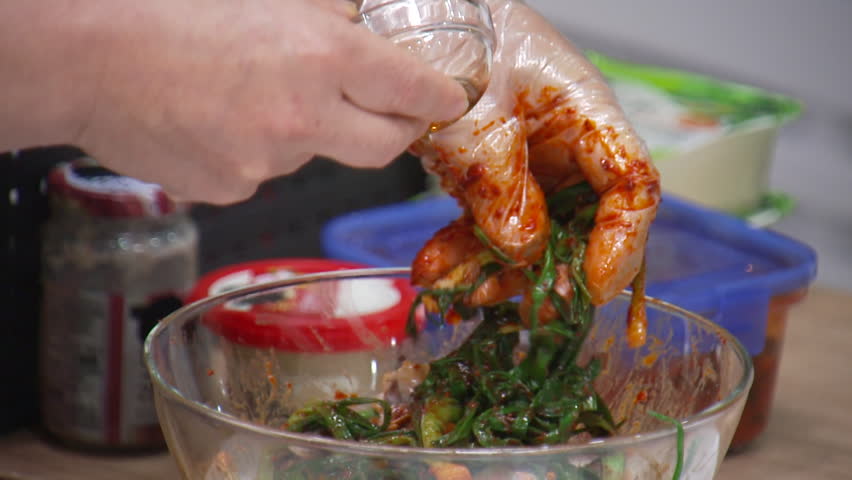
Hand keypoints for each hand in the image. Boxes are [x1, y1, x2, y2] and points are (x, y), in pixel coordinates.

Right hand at [1, 0, 467, 203]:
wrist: (89, 57)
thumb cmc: (166, 10)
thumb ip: (324, 15)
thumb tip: (357, 26)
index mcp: (321, 57)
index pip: (411, 90)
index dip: (439, 97)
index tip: (449, 100)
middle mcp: (304, 117)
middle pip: (383, 147)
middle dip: (394, 130)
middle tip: (389, 113)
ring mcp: (267, 162)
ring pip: (313, 154)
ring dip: (304, 129)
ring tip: (250, 94)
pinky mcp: (233, 189)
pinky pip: (263, 172)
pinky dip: (255, 150)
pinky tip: (218, 120)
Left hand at [411, 0, 659, 307]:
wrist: (422, 25)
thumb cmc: (462, 45)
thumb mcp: (477, 118)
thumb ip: (502, 184)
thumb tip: (523, 249)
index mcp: (589, 118)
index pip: (631, 188)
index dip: (622, 243)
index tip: (593, 288)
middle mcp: (571, 151)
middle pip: (583, 227)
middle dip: (549, 273)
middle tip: (517, 306)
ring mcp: (536, 171)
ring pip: (534, 239)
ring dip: (496, 271)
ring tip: (455, 290)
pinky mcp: (500, 186)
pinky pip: (492, 230)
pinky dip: (465, 253)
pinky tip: (434, 271)